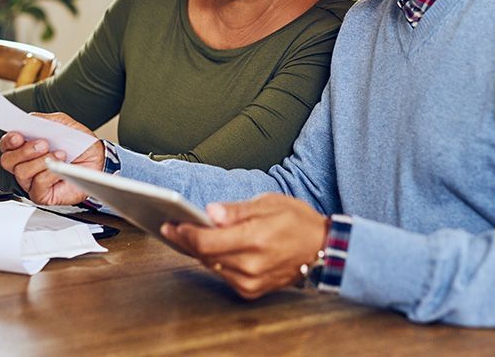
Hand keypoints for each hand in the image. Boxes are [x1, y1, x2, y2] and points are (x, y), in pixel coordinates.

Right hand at [0, 112, 103, 204]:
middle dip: (25, 151)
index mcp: (26, 146)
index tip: (18, 136)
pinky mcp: (41, 194)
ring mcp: (31, 181)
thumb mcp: (63, 124)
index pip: (6, 145)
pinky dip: (49, 174)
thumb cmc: (78, 144)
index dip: (9, 141)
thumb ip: (45, 121)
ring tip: (60, 155)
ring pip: (21, 172)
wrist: (97, 159)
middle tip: (44, 144)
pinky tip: (61, 168)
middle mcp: (25, 164)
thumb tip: (30, 120)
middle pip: (8, 160)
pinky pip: (37, 185)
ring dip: (40, 161)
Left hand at [161, 193, 327, 299]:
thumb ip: (236, 210)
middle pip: (205, 255)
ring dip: (198, 251)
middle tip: (171, 227)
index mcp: (255, 239)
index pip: (207, 241)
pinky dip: (214, 261)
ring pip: (211, 266)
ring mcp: (252, 281)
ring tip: (184, 235)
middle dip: (186, 240)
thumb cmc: (297, 222)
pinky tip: (207, 249)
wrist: (322, 249)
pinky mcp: (252, 291)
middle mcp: (252, 265)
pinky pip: (223, 275)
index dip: (186, 233)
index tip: (173, 223)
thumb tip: (210, 213)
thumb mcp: (268, 203)